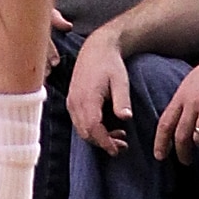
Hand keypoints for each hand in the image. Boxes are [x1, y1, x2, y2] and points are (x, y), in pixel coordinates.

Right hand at [68, 28, 131, 152]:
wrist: (96, 48)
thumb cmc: (110, 63)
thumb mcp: (120, 80)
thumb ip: (122, 99)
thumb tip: (126, 118)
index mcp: (87, 97)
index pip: (93, 128)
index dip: (105, 142)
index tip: (117, 150)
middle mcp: (75, 101)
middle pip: (85, 132)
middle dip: (103, 143)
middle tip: (123, 145)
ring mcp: (72, 101)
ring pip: (81, 129)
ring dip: (97, 137)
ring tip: (118, 137)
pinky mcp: (72, 100)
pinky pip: (78, 122)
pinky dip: (91, 130)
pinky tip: (106, 127)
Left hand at [153, 34, 198, 159]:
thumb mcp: (193, 81)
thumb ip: (185, 99)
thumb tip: (177, 119)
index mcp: (182, 94)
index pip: (165, 122)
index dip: (160, 142)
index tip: (159, 156)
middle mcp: (193, 102)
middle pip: (181, 135)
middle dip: (182, 153)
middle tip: (186, 161)